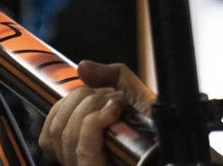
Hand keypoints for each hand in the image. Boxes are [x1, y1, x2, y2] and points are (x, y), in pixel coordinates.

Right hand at [39, 61, 155, 165]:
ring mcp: (85, 164)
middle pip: (55, 126)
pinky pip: (82, 145)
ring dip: (91, 108)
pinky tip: (113, 114)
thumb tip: (82, 67)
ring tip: (117, 108)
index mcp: (81, 143)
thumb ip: (111, 76)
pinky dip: (95, 120)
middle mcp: (79, 158)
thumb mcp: (135, 93)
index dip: (65, 104)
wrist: (172, 143)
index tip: (94, 93)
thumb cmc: (157, 127)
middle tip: (111, 98)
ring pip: (65, 133)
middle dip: (83, 99)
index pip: (50, 126)